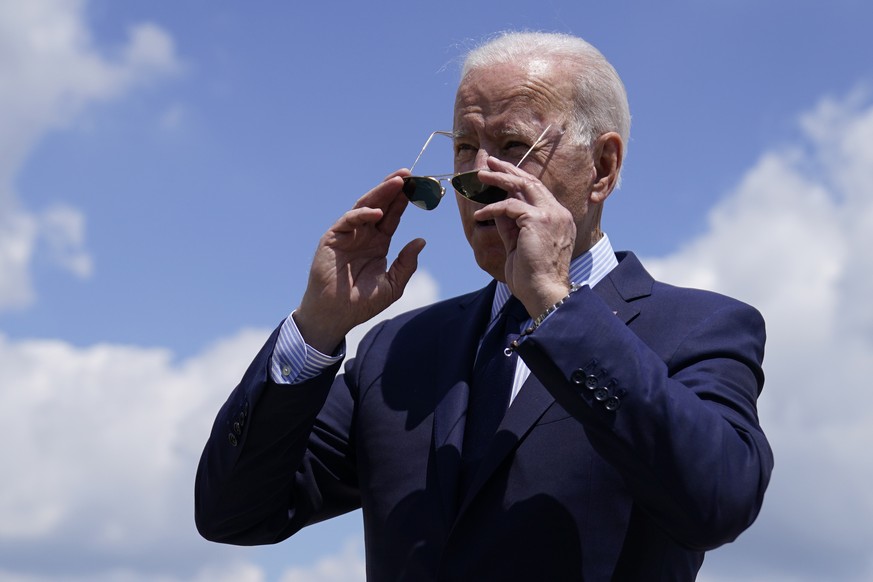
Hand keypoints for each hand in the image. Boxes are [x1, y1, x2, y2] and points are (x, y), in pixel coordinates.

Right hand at [294, 170, 425, 352]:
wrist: (335, 316)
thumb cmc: (361, 303)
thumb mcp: (392, 284)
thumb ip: (406, 264)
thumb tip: (421, 240)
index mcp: (378, 243)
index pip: (392, 216)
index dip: (403, 201)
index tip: (419, 187)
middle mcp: (363, 235)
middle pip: (380, 205)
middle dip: (393, 189)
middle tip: (409, 175)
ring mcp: (347, 235)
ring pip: (365, 206)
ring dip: (380, 193)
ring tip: (397, 182)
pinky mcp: (332, 238)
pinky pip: (348, 220)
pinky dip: (362, 214)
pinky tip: (377, 212)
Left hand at [472, 157, 575, 315]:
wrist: (543, 292)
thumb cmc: (532, 276)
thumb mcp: (519, 245)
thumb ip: (511, 226)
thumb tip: (497, 209)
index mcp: (558, 219)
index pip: (537, 192)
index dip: (518, 180)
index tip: (501, 174)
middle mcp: (558, 213)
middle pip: (532, 182)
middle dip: (509, 170)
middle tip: (490, 163)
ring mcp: (551, 215)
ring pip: (522, 186)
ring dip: (499, 179)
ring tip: (481, 176)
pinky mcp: (538, 220)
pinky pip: (510, 206)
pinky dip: (493, 208)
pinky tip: (479, 215)